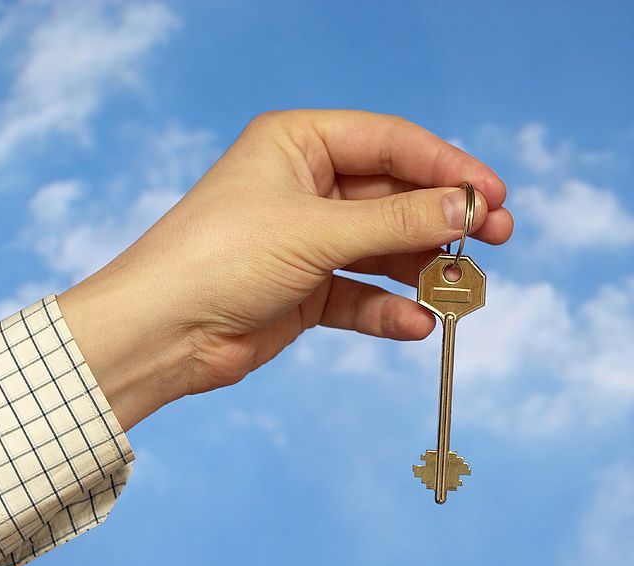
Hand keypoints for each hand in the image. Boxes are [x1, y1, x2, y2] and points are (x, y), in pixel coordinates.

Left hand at [58, 110, 512, 429]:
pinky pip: (359, 295)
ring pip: (381, 248)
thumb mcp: (315, 230)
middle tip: (496, 238)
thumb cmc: (219, 258)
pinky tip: (415, 323)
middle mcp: (304, 187)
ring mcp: (305, 242)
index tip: (493, 195)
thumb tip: (466, 209)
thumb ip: (394, 221)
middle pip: (392, 196)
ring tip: (463, 287)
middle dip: (442, 220)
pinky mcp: (303, 292)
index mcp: (297, 144)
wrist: (161, 332)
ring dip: (421, 267)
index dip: (446, 166)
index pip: (390, 142)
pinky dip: (387, 309)